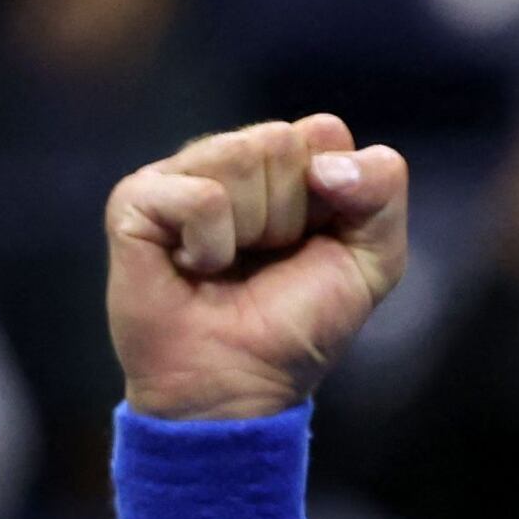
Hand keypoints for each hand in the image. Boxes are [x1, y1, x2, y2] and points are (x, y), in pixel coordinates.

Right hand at [104, 115, 411, 422]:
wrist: (238, 387)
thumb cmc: (296, 326)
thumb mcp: (373, 261)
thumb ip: (383, 191)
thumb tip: (326, 162)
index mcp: (284, 163)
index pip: (323, 131)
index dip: (333, 195)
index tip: (312, 243)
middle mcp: (228, 159)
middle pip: (280, 141)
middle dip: (289, 217)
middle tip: (264, 261)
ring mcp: (178, 174)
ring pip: (238, 157)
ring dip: (250, 231)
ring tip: (228, 266)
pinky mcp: (135, 200)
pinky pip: (200, 196)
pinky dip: (210, 245)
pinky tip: (194, 268)